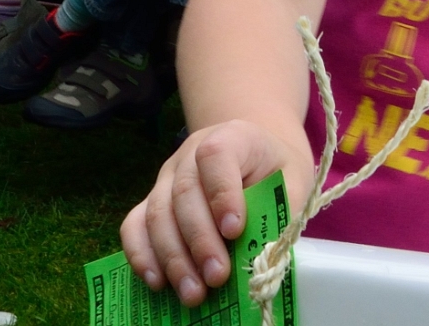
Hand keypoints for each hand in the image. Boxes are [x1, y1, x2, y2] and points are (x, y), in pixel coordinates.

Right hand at [121, 120, 301, 305]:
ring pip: (157, 212)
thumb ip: (281, 212)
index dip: (222, 193)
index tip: (234, 230)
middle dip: (199, 240)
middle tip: (216, 277)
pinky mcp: (152, 200)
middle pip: (184, 192)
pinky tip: (157, 282)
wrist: (255, 153)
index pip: (216, 155)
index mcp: (231, 137)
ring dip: (172, 257)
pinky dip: (141, 254)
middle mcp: (190, 154)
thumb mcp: (294, 180)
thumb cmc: (275, 170)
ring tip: (193, 292)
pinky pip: (134, 224)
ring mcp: (166, 177)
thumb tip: (266, 258)